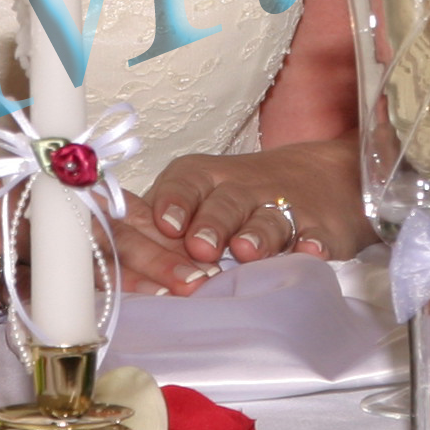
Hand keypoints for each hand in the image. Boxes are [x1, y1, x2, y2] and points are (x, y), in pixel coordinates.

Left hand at [113, 139, 370, 295]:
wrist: (325, 177)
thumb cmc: (241, 196)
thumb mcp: (200, 196)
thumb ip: (157, 222)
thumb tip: (104, 252)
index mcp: (207, 180)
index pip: (187, 182)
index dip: (175, 202)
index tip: (166, 224)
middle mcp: (243, 190)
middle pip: (226, 202)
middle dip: (212, 223)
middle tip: (200, 247)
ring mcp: (284, 208)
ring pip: (269, 218)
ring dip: (257, 234)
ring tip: (247, 252)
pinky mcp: (320, 227)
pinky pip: (317, 234)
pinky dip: (314, 243)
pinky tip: (311, 251)